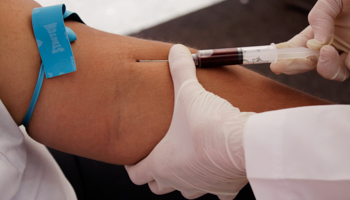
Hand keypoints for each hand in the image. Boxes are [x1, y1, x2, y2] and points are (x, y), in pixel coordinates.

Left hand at [125, 44, 254, 199]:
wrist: (241, 144)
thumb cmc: (206, 123)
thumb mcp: (188, 92)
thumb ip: (180, 69)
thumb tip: (175, 49)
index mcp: (162, 163)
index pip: (137, 174)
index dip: (132, 167)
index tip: (133, 160)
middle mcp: (178, 181)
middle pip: (158, 187)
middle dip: (157, 175)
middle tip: (161, 158)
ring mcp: (202, 187)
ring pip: (186, 191)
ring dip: (185, 179)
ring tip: (190, 161)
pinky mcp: (224, 189)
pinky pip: (217, 191)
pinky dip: (216, 182)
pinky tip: (220, 168)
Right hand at [271, 0, 349, 81]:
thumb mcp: (332, 0)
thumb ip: (320, 17)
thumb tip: (316, 42)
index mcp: (319, 32)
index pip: (297, 48)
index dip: (285, 57)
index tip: (275, 64)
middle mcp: (332, 45)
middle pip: (311, 64)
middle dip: (296, 66)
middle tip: (286, 64)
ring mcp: (348, 52)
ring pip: (333, 72)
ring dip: (325, 67)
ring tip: (326, 51)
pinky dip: (345, 64)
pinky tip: (344, 53)